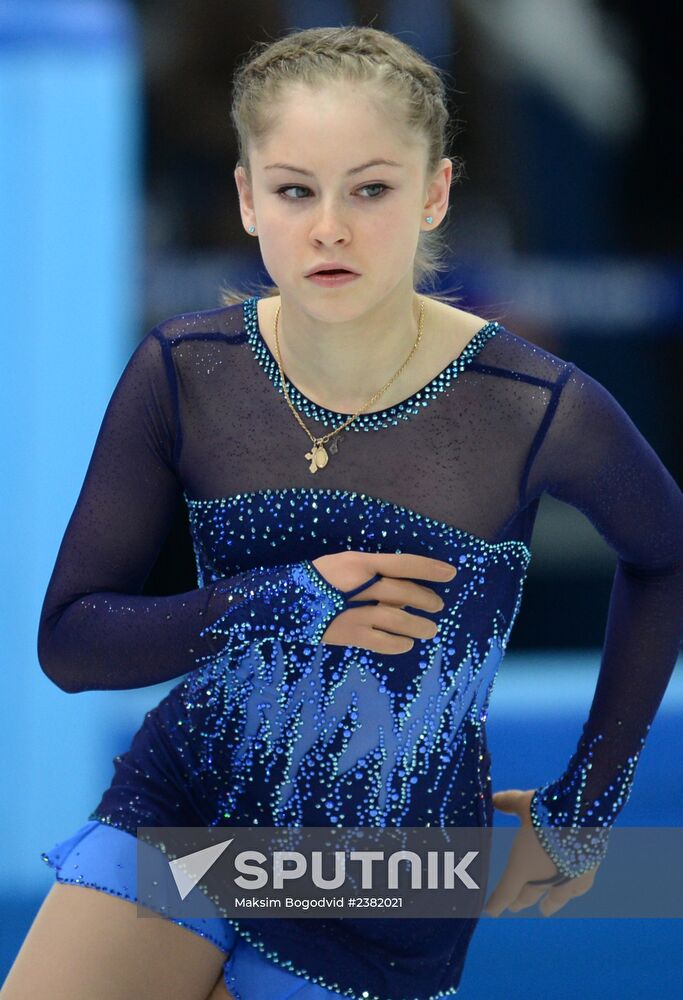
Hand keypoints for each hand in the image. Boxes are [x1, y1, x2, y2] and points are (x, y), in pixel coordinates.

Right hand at [313, 551, 455, 654]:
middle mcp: (358, 585)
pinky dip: (398, 643)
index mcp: (358, 563)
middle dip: (425, 599)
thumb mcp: (342, 564)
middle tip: (438, 606)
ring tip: (430, 630)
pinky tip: (407, 644)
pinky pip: (380, 641)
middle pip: (401, 592)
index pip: (401, 563)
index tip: (450, 572)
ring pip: (396, 618)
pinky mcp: (347, 634)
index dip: (428, 568)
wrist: (281, 601)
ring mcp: (352, 611)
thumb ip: (370, 571)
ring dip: (418, 625)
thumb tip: (402, 585)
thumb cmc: (316, 579)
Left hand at [483, 789, 598, 917]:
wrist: (583, 815)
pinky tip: (573, 893)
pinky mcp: (586, 872)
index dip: (496, 903)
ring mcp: (566, 878)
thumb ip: (508, 803)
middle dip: (519, 900)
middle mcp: (544, 878)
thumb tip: (493, 799)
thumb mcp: (523, 802)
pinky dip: (572, 892)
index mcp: (522, 866)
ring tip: (545, 910)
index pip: (505, 892)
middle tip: (514, 907)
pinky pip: (577, 888)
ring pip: (555, 898)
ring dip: (548, 904)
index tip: (489, 912)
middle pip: (528, 895)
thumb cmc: (546, 809)